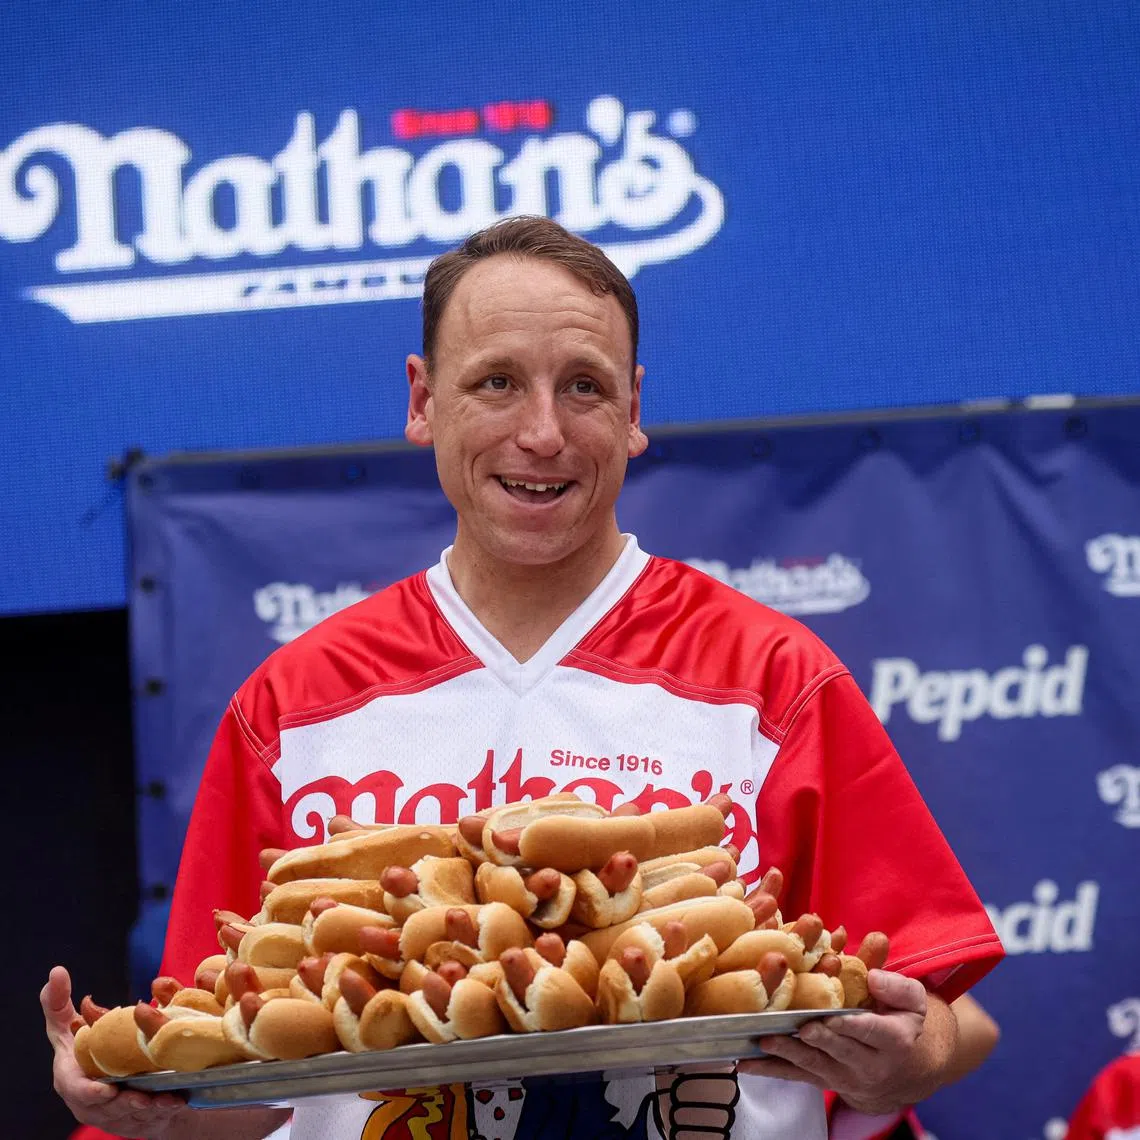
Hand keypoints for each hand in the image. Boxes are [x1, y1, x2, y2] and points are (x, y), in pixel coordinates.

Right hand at [41, 965, 188, 1137]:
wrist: (108, 1073)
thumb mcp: (69, 1025)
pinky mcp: (130, 1121)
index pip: (75, 1089)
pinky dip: (161, 1112)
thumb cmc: (85, 1044)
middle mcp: (87, 1100)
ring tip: (165, 1100)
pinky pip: (145, 1121)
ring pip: (128, 1116)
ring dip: (147, 1110)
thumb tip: (56, 971)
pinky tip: (176, 1102)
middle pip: (106, 1108)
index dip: (90, 1093)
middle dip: (125, 1104)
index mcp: (70, 1077)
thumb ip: (57, 1003)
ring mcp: (109, 1114)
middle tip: (146, 1097)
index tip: (108, 1090)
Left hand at [738, 970, 956, 1114]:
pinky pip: (796, 1076)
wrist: (906, 1069)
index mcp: (892, 1040)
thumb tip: (873, 977)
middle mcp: (868, 1065)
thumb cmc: (902, 1021)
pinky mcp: (825, 1081)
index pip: (870, 1032)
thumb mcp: (912, 1000)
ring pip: (814, 1065)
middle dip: (817, 1040)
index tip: (830, 1018)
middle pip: (839, 1051)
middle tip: (798, 1028)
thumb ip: (896, 986)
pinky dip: (771, 1070)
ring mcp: (844, 1076)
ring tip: (764, 1042)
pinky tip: (746, 1063)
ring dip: (788, 1054)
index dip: (849, 1026)